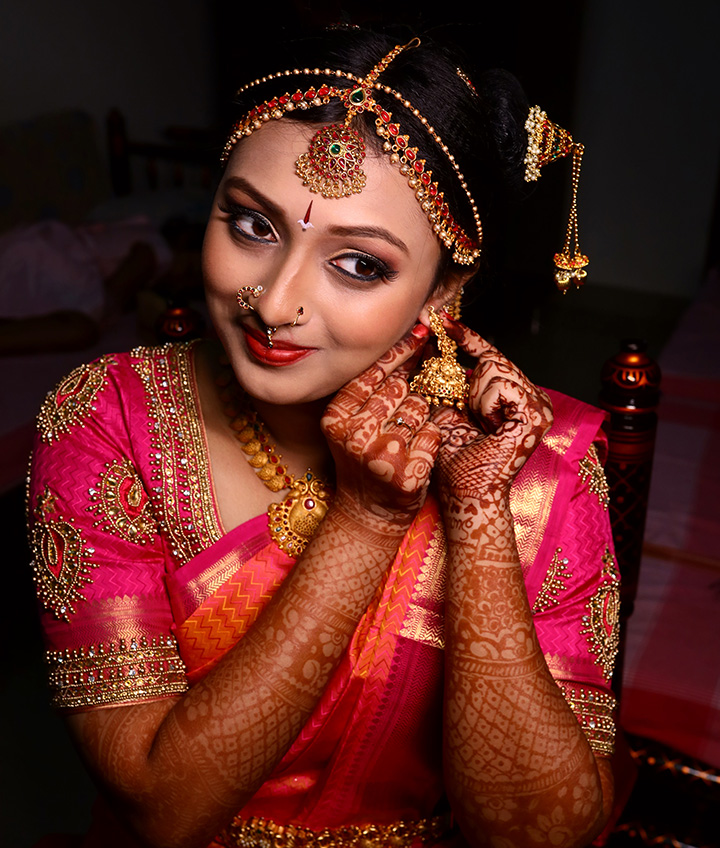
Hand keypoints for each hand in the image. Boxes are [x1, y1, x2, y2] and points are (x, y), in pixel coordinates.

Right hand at [322, 325, 441, 530]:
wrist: (368, 513)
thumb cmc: (364, 460)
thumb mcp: (352, 424)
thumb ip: (370, 389)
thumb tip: (408, 340)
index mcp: (336, 417)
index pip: (373, 372)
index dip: (400, 349)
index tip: (420, 331)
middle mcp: (355, 434)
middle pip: (399, 386)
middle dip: (413, 385)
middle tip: (414, 390)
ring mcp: (382, 456)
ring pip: (418, 408)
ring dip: (421, 414)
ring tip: (406, 433)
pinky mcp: (407, 475)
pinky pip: (433, 433)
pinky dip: (431, 438)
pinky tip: (417, 450)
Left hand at [432, 318, 552, 507]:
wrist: (466, 491)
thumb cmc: (455, 458)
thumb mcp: (445, 408)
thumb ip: (443, 378)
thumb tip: (428, 341)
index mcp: (516, 398)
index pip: (490, 357)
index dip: (466, 337)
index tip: (440, 319)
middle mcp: (534, 398)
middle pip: (492, 359)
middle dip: (469, 383)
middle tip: (466, 411)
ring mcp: (540, 406)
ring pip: (494, 368)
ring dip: (475, 397)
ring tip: (480, 425)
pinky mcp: (537, 414)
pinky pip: (500, 384)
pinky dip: (484, 404)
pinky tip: (489, 427)